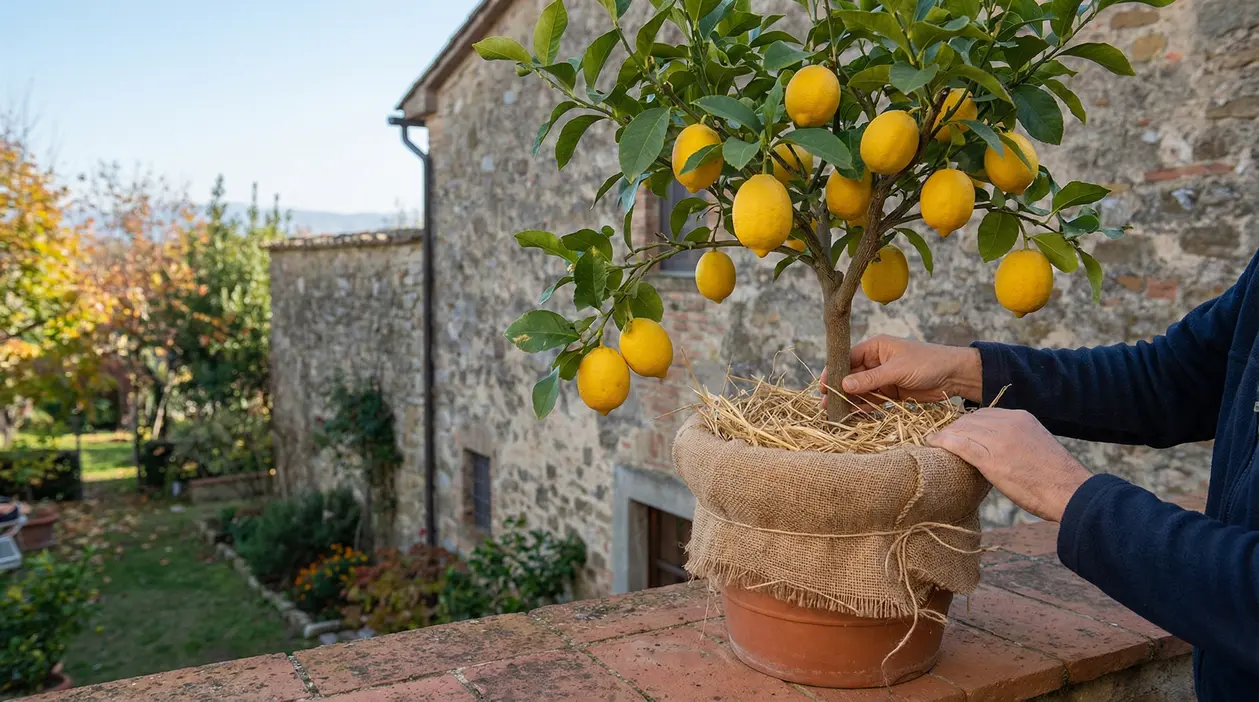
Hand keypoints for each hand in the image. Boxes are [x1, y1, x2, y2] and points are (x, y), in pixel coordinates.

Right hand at [820, 335, 983, 404]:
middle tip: (825, 404)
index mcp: (876, 347)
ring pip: (860, 390)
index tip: (822, 386)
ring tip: (836, 414)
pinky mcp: (891, 393)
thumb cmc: (928, 363)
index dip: (834, 371)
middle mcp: (876, 361)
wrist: (955, 376)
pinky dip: (864, 408)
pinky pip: (872, 401)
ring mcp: (883, 378)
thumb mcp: (897, 369)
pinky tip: (853, 416)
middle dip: (839, 389)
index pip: (848, 358)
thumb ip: (870, 379)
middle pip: (851, 376)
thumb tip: (843, 385)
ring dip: (850, 401)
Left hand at [927, 408, 1092, 521]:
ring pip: (962, 430)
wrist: (1070, 492)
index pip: (984, 414)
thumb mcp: (1035, 446)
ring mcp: (1000, 439)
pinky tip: (933, 445)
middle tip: (941, 439)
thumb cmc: (1055, 478)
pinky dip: (943, 443)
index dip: (967, 424)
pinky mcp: (992, 459)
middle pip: (970, 419)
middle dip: (953, 429)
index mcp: (1021, 418)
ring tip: (934, 443)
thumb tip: (997, 449)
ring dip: (945, 436)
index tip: (957, 433)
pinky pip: (960, 444)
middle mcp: (1009, 423)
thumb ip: (1015, 440)